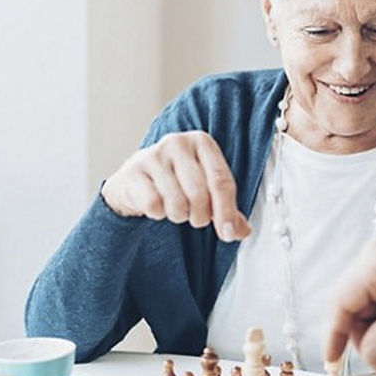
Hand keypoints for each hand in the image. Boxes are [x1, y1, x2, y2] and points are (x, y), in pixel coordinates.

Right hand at [100, 131, 250, 241]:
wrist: (135, 180)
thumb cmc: (178, 182)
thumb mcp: (206, 188)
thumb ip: (227, 209)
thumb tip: (242, 232)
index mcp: (202, 142)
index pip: (221, 180)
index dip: (226, 211)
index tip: (228, 233)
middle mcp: (177, 143)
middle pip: (200, 194)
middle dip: (201, 216)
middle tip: (197, 218)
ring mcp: (153, 155)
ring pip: (177, 203)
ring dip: (180, 216)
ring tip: (177, 208)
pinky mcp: (133, 172)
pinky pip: (154, 205)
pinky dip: (158, 213)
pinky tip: (157, 204)